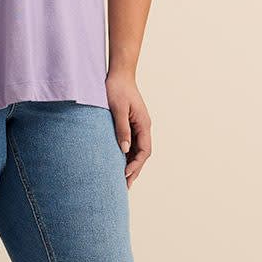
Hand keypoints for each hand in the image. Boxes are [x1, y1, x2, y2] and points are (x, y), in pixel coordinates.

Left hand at [105, 70, 151, 189]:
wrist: (118, 74)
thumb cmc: (117, 89)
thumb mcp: (118, 109)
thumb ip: (122, 129)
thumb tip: (124, 150)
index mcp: (144, 125)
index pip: (144, 151)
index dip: (135, 165)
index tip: (124, 175)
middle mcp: (144, 127)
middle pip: (142, 154)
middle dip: (134, 171)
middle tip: (124, 187)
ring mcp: (138, 126)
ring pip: (137, 151)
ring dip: (130, 165)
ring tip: (121, 181)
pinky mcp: (131, 124)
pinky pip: (131, 144)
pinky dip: (126, 156)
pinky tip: (117, 163)